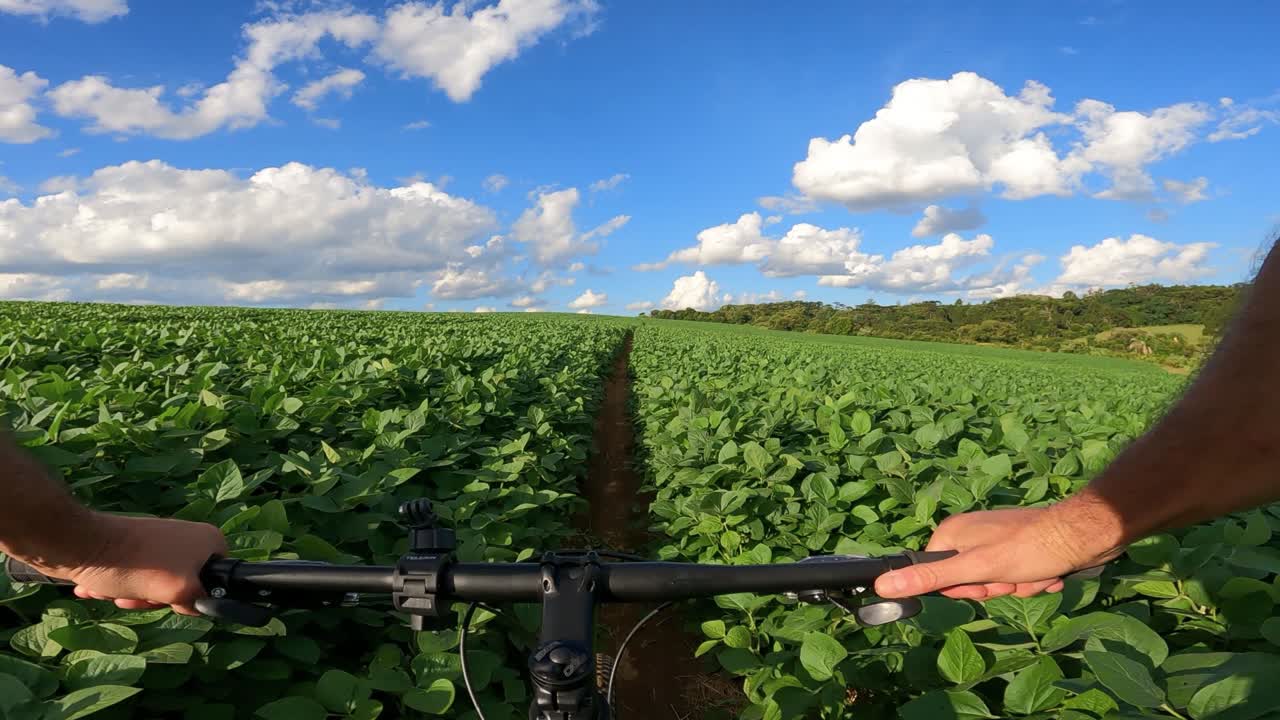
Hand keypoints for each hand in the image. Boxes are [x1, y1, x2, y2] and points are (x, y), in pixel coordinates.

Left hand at [38, 513, 226, 615]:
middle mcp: (186, 537)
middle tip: (136, 598)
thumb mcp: (179, 589)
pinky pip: (133, 574)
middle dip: (152, 597)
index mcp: (207, 540)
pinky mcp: (131, 547)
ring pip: (152, 583)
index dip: (195, 595)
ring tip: (111, 593)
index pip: (217, 578)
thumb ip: (198, 600)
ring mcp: (157, 542)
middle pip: (181, 584)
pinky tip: (98, 589)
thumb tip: (197, 605)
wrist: (82, 544)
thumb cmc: (137, 565)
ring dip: (130, 595)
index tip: (172, 599)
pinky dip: (116, 585)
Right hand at [874, 498, 1126, 599]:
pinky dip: (1030, 580)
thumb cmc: (1026, 549)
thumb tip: (882, 585)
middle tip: (1014, 578)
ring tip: (1034, 574)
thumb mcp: (975, 568)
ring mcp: (994, 540)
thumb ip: (930, 578)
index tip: (986, 584)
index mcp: (952, 534)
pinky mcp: (1016, 548)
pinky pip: (1013, 575)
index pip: (940, 576)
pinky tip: (1045, 574)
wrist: (1082, 537)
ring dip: (1017, 586)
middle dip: (996, 587)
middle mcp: (969, 534)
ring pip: (994, 582)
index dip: (965, 589)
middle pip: (968, 581)